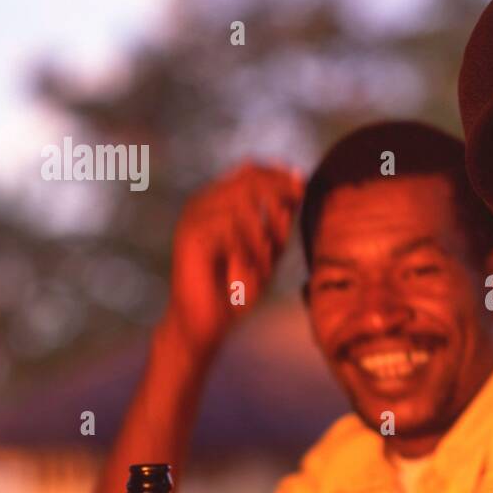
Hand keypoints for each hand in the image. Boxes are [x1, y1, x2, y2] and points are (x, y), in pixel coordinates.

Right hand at [163, 162, 303, 355]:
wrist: (204, 322)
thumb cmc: (237, 286)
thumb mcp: (269, 248)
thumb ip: (282, 218)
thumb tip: (299, 181)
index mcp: (218, 201)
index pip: (251, 170)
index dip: (280, 176)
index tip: (302, 187)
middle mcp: (202, 203)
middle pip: (247, 181)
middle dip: (277, 197)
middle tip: (297, 218)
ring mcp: (193, 218)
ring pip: (242, 207)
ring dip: (263, 235)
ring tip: (265, 264)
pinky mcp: (190, 238)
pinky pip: (230, 230)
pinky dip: (249, 251)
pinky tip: (251, 273)